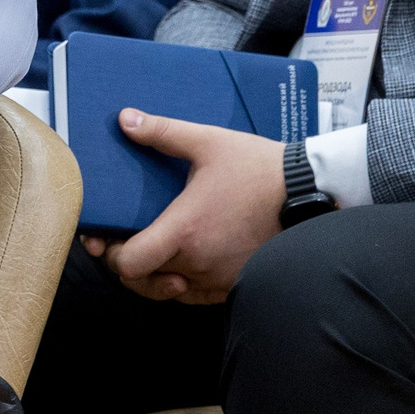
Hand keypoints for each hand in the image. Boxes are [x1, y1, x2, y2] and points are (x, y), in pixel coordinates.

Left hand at [82, 113, 286, 304]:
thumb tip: (124, 119)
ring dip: (153, 275)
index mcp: (185, 230)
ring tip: (150, 249)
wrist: (309, 191)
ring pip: (168, 291)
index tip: (105, 238)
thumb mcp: (208, 142)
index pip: (130, 265)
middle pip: (142, 282)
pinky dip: (181, 282)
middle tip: (121, 243)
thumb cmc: (258, 168)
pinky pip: (196, 295)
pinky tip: (181, 258)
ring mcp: (219, 278)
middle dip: (126, 265)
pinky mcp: (236, 283)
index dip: (111, 255)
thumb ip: (162, 132)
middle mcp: (199, 262)